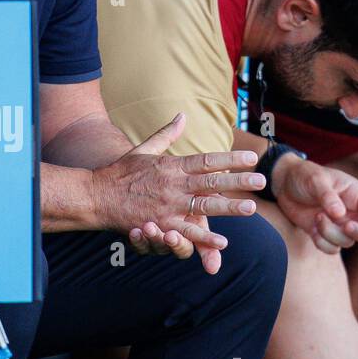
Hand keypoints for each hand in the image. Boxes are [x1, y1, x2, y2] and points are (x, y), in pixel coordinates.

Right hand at [92, 113, 264, 273]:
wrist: (96, 196)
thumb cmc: (120, 172)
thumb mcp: (144, 148)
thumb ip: (166, 134)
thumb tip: (182, 116)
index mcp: (171, 166)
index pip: (206, 160)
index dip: (230, 159)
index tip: (250, 158)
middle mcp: (173, 184)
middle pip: (211, 182)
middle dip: (238, 181)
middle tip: (261, 180)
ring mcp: (167, 205)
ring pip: (203, 206)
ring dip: (228, 207)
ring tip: (251, 207)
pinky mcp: (160, 223)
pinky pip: (186, 231)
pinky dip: (204, 237)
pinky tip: (223, 242)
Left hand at [273, 155, 357, 252]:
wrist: (284, 183)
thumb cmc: (304, 175)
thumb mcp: (316, 180)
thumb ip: (328, 196)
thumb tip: (340, 214)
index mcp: (356, 195)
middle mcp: (351, 212)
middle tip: (345, 225)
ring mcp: (338, 224)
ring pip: (347, 242)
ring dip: (331, 234)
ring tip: (318, 216)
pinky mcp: (323, 233)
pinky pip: (330, 248)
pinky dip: (322, 243)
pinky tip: (312, 228)